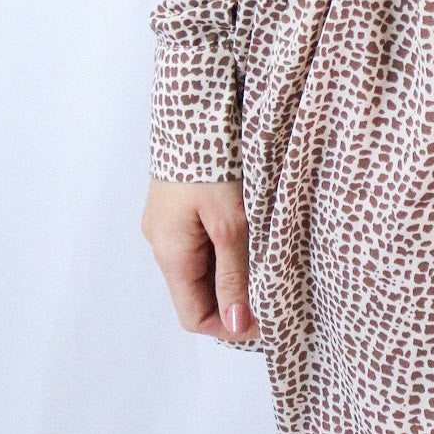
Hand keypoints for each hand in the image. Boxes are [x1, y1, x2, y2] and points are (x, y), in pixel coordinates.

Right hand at [140, 177, 259, 344]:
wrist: (193, 107)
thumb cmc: (211, 163)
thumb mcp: (231, 223)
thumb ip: (234, 276)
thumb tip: (237, 326)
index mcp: (169, 253)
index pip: (194, 317)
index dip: (230, 326)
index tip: (268, 318)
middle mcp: (160, 243)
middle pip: (196, 293)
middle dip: (233, 299)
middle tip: (273, 289)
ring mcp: (164, 223)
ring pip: (198, 267)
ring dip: (229, 272)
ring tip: (264, 258)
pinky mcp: (174, 205)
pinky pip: (197, 242)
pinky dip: (221, 247)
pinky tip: (246, 232)